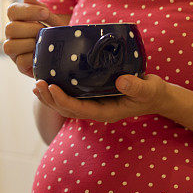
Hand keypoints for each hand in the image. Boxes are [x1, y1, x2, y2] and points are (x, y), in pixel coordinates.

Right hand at [3, 0, 69, 77]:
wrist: (67, 54)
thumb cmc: (57, 34)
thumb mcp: (52, 20)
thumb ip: (40, 8)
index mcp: (18, 20)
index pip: (12, 10)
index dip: (28, 10)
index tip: (45, 13)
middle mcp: (12, 35)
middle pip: (9, 28)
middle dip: (31, 29)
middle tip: (45, 31)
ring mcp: (14, 51)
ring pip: (9, 46)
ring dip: (30, 43)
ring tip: (45, 43)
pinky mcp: (20, 66)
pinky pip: (20, 61)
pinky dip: (34, 57)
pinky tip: (44, 54)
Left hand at [32, 73, 169, 122]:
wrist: (156, 96)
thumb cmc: (152, 93)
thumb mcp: (148, 89)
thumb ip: (136, 87)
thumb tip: (121, 81)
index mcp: (106, 112)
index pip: (79, 110)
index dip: (63, 100)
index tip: (52, 87)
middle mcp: (96, 111)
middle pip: (67, 110)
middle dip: (50, 99)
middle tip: (37, 84)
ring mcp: (94, 105)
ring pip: (66, 106)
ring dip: (50, 97)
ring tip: (37, 85)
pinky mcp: (93, 96)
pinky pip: (72, 97)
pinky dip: (59, 91)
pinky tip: (50, 80)